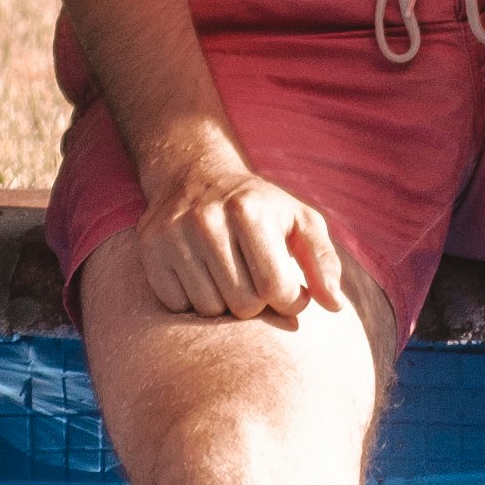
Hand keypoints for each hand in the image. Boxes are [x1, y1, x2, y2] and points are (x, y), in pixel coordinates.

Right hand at [132, 143, 350, 322]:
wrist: (196, 175)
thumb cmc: (261, 207)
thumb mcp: (301, 222)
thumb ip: (323, 262)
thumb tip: (334, 305)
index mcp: (248, 210)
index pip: (276, 290)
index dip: (291, 300)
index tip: (289, 287)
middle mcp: (206, 220)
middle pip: (243, 304)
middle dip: (257, 302)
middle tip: (255, 278)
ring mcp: (172, 234)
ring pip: (209, 309)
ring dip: (224, 302)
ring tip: (228, 274)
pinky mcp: (150, 250)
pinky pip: (177, 305)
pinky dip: (192, 299)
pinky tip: (200, 273)